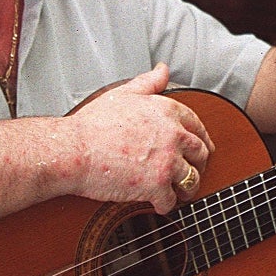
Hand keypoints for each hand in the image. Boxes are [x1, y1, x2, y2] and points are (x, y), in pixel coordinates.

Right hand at [66, 64, 213, 213]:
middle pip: (201, 153)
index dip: (201, 138)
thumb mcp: (123, 94)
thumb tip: (162, 70)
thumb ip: (148, 82)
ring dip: (187, 188)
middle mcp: (173, 135)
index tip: (200, 146)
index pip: (197, 125)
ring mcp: (167, 161)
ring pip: (192, 179)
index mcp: (167, 111)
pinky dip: (165, 205)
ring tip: (178, 192)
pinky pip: (171, 201)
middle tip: (191, 171)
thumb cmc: (92, 125)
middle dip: (198, 164)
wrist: (74, 150)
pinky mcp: (157, 185)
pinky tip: (158, 204)